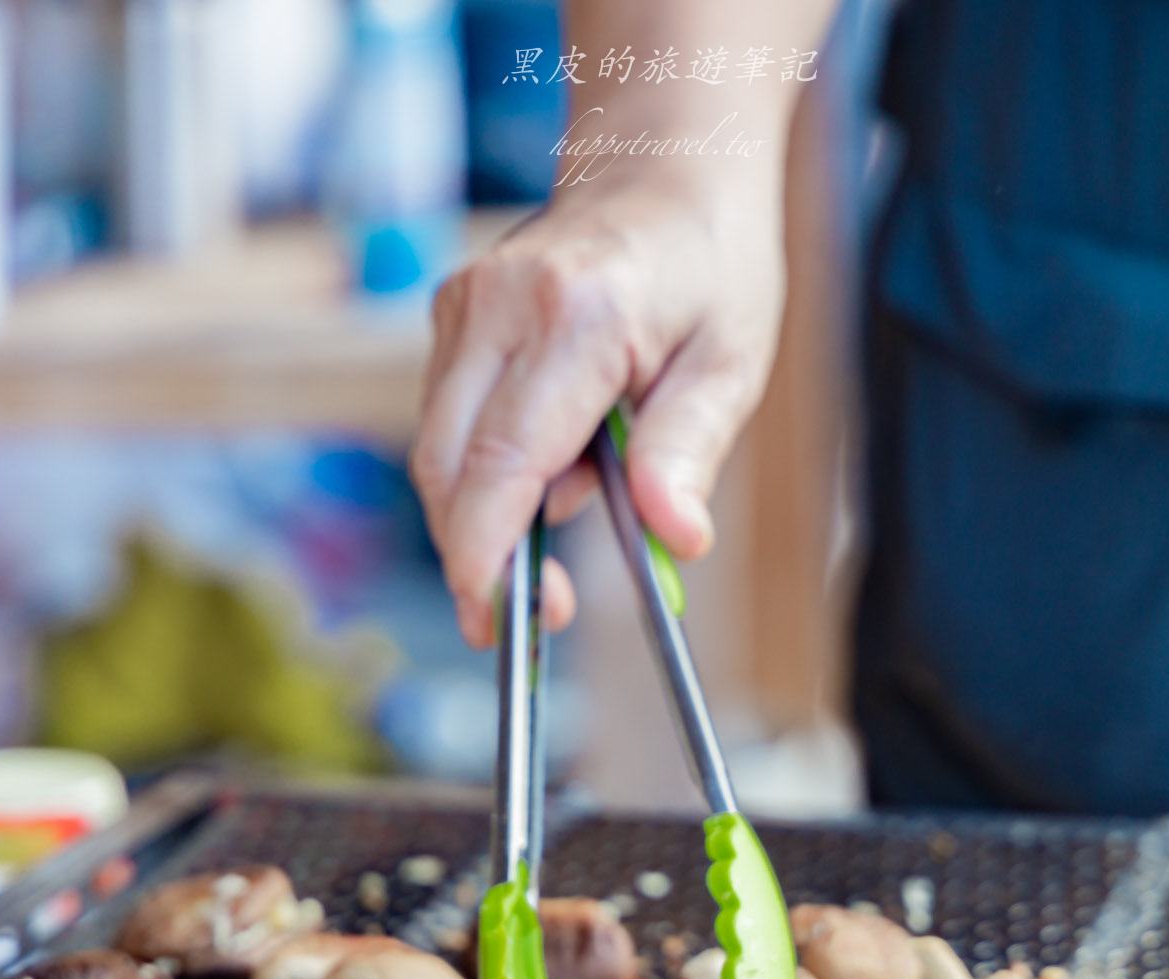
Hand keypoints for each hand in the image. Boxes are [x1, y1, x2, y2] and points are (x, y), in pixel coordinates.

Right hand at [410, 169, 784, 647]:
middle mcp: (499, 304)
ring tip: (587, 485)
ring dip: (493, 506)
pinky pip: (449, 420)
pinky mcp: (450, 314)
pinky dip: (492, 463)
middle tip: (544, 608)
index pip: (500, 462)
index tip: (500, 623)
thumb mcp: (730, 361)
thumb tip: (672, 538)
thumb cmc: (709, 262)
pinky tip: (560, 446)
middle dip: (479, 555)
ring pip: (438, 451)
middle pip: (445, 468)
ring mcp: (463, 304)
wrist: (664, 165)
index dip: (486, 557)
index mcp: (577, 317)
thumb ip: (688, 451)